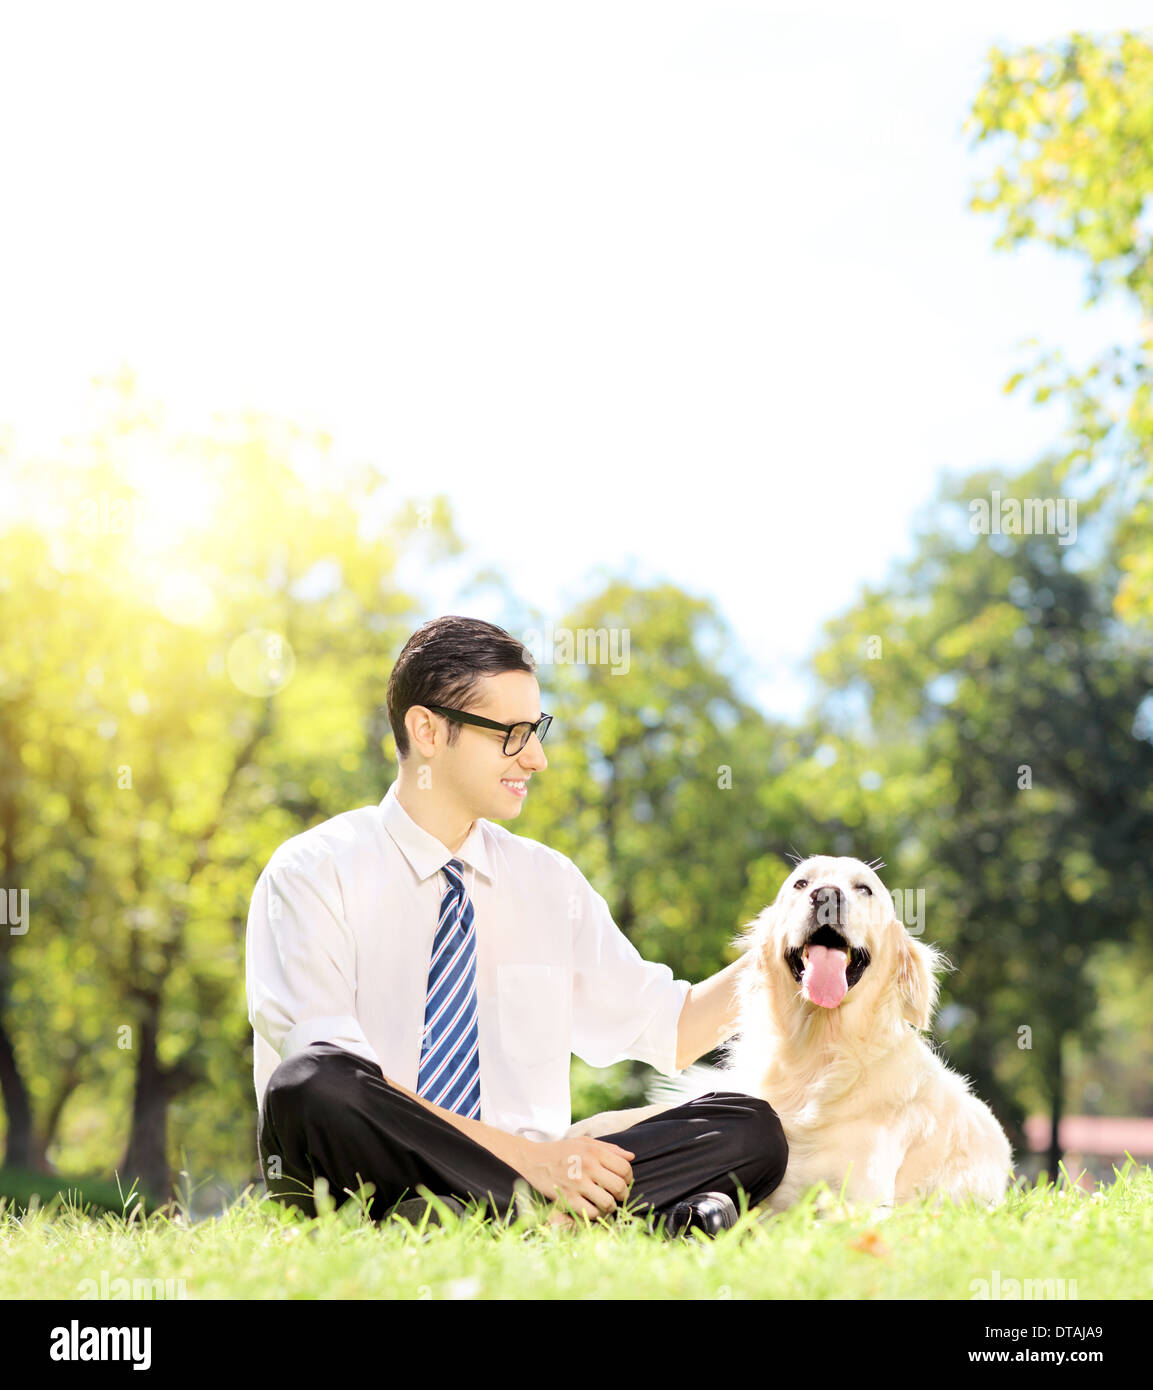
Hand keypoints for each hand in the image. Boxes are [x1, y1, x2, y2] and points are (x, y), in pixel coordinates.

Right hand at [512, 1135, 634, 1219]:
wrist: (532, 1160)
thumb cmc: (561, 1151)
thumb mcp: (585, 1142)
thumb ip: (610, 1148)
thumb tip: (631, 1157)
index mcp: (594, 1151)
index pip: (624, 1168)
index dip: (629, 1178)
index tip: (624, 1181)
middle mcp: (588, 1166)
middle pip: (619, 1187)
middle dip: (623, 1194)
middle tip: (618, 1195)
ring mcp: (578, 1184)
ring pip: (608, 1203)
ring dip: (611, 1206)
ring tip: (606, 1203)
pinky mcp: (568, 1199)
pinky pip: (592, 1213)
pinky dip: (595, 1213)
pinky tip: (592, 1207)